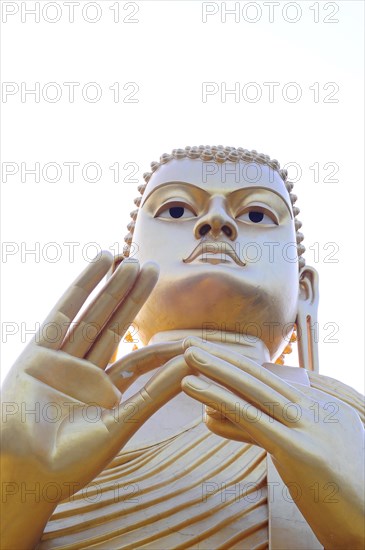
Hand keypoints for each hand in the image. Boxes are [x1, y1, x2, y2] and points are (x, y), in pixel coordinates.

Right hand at [0, 253, 191, 547]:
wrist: (23, 473)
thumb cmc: (70, 462)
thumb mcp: (119, 425)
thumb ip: (152, 395)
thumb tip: (189, 369)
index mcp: (105, 391)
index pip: (139, 360)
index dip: (164, 348)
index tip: (190, 338)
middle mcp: (85, 371)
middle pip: (115, 324)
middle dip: (133, 297)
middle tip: (153, 268)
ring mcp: (62, 360)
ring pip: (93, 314)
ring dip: (112, 287)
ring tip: (131, 261)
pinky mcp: (39, 353)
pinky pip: (63, 313)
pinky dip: (82, 287)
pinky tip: (100, 264)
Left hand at [181, 343, 364, 548]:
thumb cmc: (343, 500)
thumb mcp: (315, 455)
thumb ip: (281, 432)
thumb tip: (239, 418)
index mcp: (325, 409)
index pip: (273, 383)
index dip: (239, 367)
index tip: (213, 356)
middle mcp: (319, 411)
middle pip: (261, 378)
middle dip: (224, 359)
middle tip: (192, 344)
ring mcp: (311, 429)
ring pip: (254, 390)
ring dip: (217, 370)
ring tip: (187, 356)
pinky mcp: (299, 451)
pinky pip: (252, 419)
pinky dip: (219, 399)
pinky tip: (194, 388)